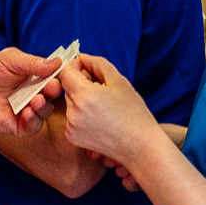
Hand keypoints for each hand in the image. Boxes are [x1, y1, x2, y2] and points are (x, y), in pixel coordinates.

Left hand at [0, 49, 63, 140]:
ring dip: (44, 105)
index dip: (60, 75)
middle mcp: (34, 93)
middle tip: (51, 87)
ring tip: (36, 100)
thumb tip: (57, 62)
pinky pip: (34, 126)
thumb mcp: (10, 60)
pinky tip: (27, 112)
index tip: (63, 72)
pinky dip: (33, 119)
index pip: (54, 76)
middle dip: (54, 90)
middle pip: (53, 94)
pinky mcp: (20, 126)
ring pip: (46, 110)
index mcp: (34, 77)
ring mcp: (28, 110)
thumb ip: (33, 62)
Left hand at [59, 55, 167, 175]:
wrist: (140, 146)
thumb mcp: (119, 81)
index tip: (88, 68)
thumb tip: (81, 57)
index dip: (75, 66)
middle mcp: (73, 112)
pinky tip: (99, 119)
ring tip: (103, 106)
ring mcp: (71, 127)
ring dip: (81, 99)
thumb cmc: (133, 113)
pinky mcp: (72, 138)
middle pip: (67, 87)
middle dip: (80, 83)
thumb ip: (98, 64)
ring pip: (70, 102)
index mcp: (84, 96)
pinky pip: (72, 118)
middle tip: (102, 89)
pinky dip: (81, 114)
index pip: (65, 72)